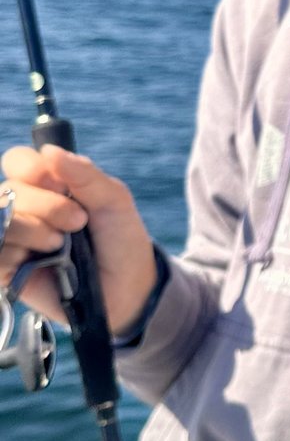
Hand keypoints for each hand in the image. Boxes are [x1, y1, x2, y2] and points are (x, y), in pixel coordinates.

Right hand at [0, 145, 157, 332]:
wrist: (127, 289)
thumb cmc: (121, 240)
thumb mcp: (114, 200)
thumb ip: (85, 174)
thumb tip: (49, 151)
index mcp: (49, 185)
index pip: (17, 161)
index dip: (32, 168)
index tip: (60, 185)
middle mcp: (26, 208)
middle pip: (7, 189)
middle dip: (45, 205)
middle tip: (77, 221)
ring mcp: (15, 238)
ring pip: (1, 219)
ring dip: (33, 229)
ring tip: (60, 244)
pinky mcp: (7, 270)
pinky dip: (17, 253)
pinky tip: (41, 261)